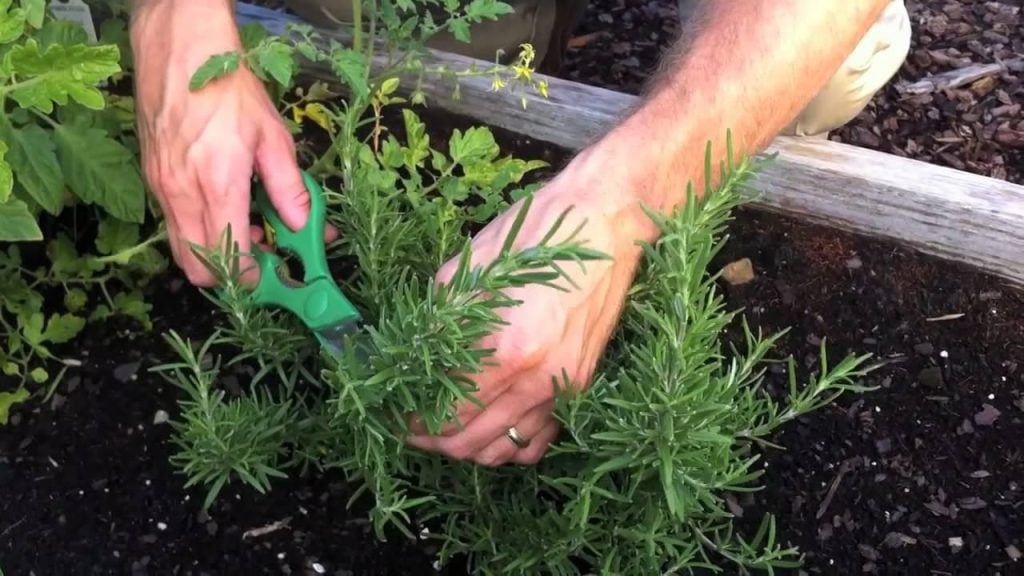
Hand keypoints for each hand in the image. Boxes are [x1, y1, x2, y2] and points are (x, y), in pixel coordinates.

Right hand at [131, 0, 329, 285]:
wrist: (180, 52)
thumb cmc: (228, 88)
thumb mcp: (273, 136)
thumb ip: (289, 187)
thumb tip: (303, 223)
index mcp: (217, 184)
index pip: (230, 258)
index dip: (253, 277)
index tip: (276, 274)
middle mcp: (182, 193)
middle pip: (198, 266)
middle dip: (229, 274)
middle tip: (261, 258)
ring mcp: (161, 187)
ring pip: (182, 247)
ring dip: (213, 252)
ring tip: (247, 227)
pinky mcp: (151, 178)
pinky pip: (173, 222)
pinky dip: (198, 228)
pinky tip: (224, 205)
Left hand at [407, 151, 652, 466]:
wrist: (606, 221)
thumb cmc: (538, 234)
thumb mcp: (474, 268)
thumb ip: (441, 318)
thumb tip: (411, 354)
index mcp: (508, 349)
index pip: (447, 410)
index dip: (412, 419)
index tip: (394, 413)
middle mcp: (537, 379)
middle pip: (470, 441)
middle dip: (432, 439)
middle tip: (410, 426)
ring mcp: (563, 387)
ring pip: (504, 449)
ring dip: (467, 447)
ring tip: (444, 429)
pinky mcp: (580, 384)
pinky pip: (539, 441)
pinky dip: (509, 445)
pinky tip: (489, 426)